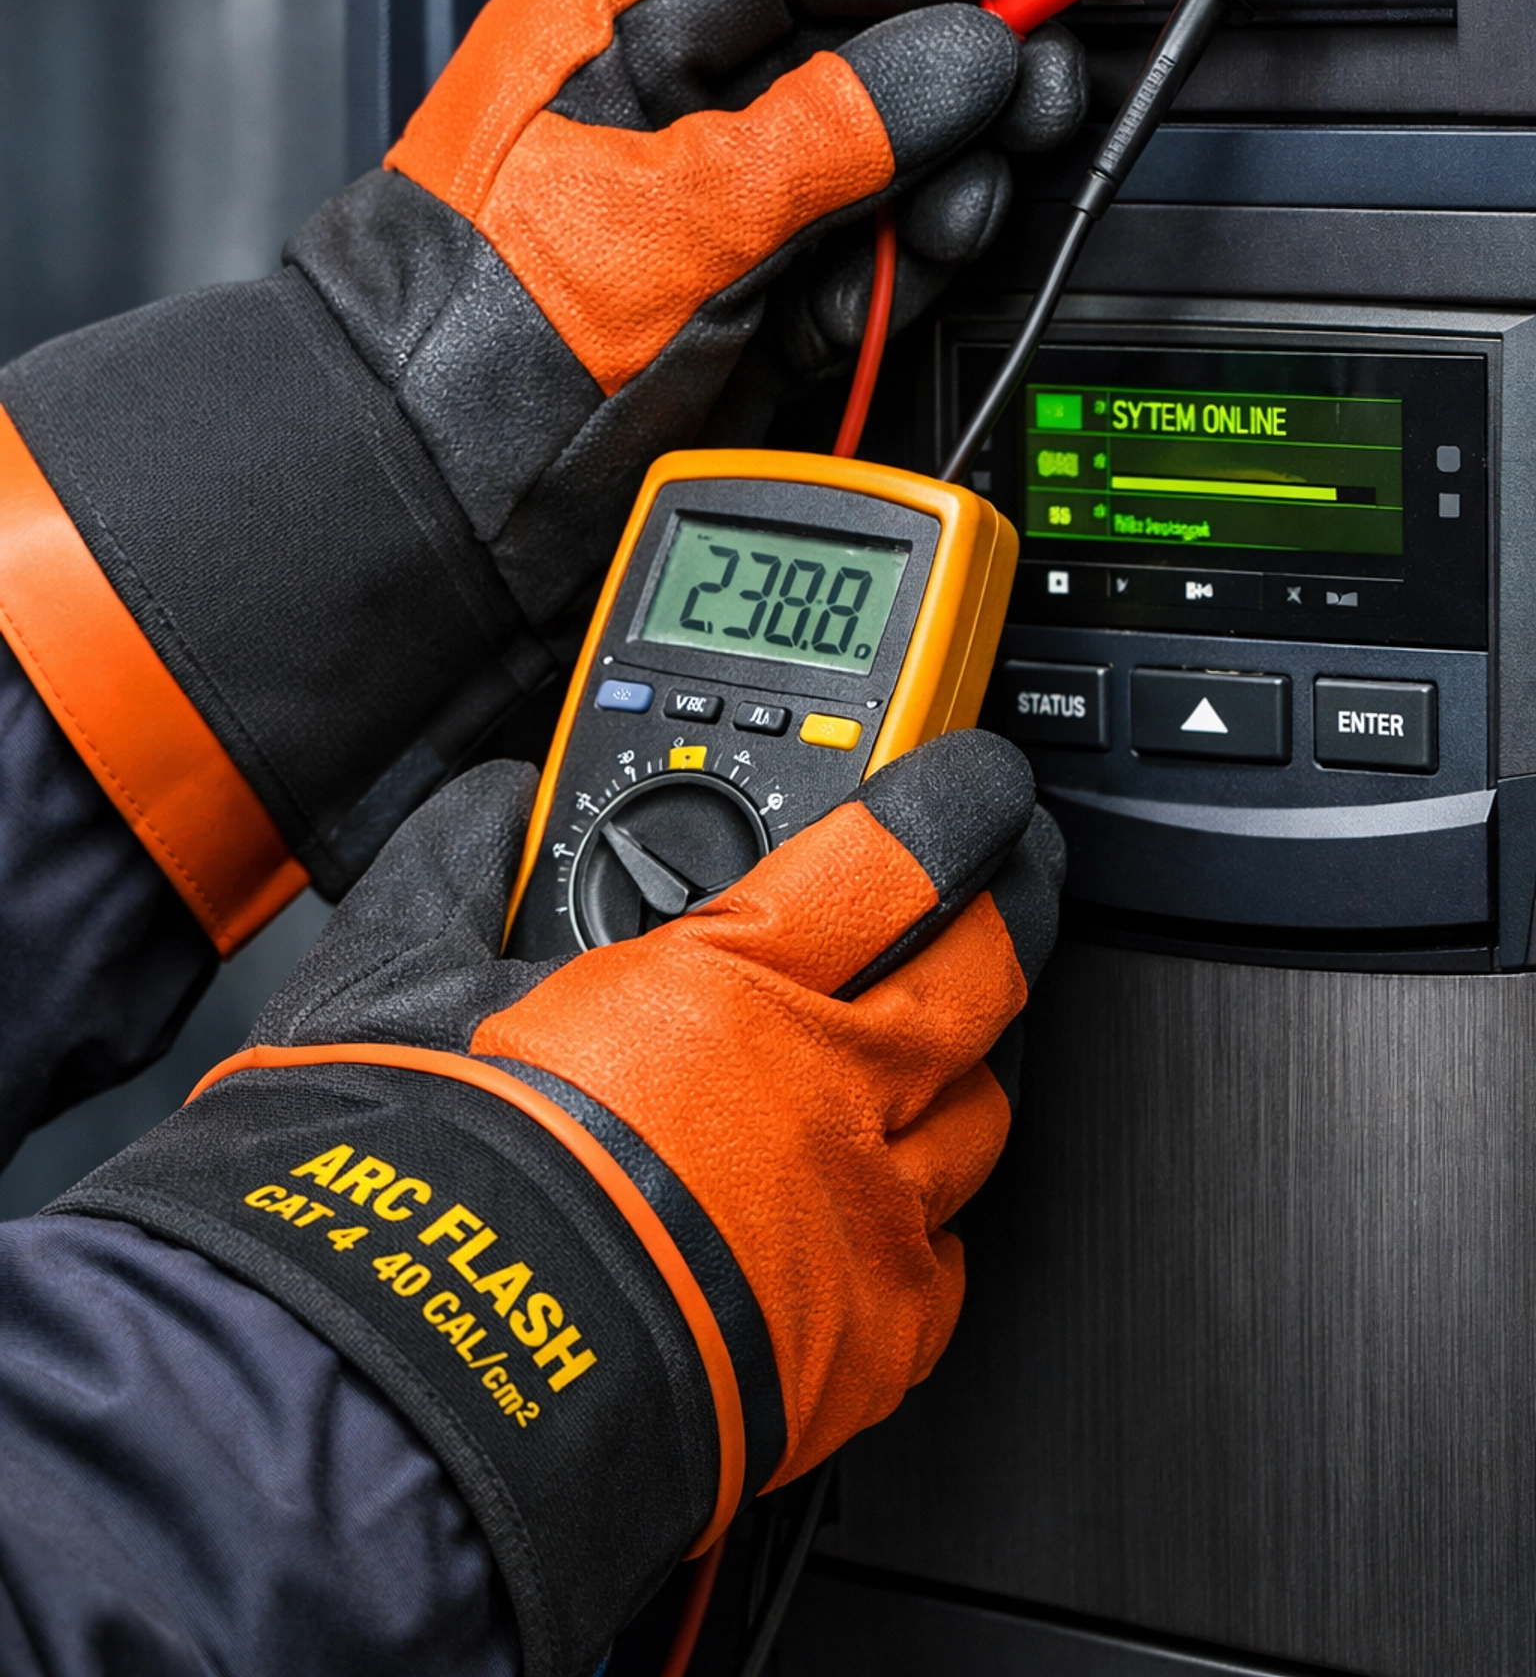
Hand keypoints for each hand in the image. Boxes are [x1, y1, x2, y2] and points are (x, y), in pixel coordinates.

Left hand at [0, 0, 1081, 945]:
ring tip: (973, 198)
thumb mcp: (678, 217)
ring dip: (933, 183)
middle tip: (1036, 87)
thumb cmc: (481, 348)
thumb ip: (833, 132)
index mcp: (607, 44)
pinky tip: (927, 263)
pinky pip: (849, 274)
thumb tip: (961, 58)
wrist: (427, 515)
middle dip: (946, 77)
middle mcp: (660, 124)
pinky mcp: (735, 319)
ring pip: (860, 176)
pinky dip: (898, 273)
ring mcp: (703, 226)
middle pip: (843, 64)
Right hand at [59, 729, 1062, 1676]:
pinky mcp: (868, 1340)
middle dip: (1016, 906)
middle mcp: (825, 1085)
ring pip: (982, 1113)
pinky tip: (894, 1217)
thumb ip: (461, 868)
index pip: (902, 850)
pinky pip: (947, 1263)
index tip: (976, 783)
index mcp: (732, 980)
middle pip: (983, 968)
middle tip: (1015, 879)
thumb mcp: (403, 978)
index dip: (959, 799)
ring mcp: (861, 1215)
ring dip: (974, 1068)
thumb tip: (488, 810)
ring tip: (953, 1047)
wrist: (440, 1380)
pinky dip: (928, 1230)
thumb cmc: (423, 1191)